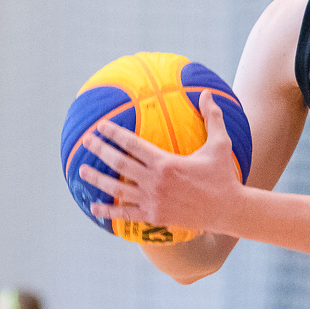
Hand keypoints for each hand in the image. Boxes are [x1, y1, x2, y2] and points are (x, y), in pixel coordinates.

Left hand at [78, 92, 242, 234]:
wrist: (228, 210)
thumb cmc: (223, 175)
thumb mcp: (220, 144)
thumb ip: (212, 117)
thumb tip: (206, 92)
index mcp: (166, 162)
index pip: (133, 144)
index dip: (114, 133)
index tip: (100, 126)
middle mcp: (155, 181)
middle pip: (120, 164)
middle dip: (100, 151)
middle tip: (85, 142)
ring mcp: (153, 201)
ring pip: (118, 189)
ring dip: (98, 179)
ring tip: (81, 171)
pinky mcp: (154, 216)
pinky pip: (126, 214)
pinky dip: (109, 211)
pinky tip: (94, 207)